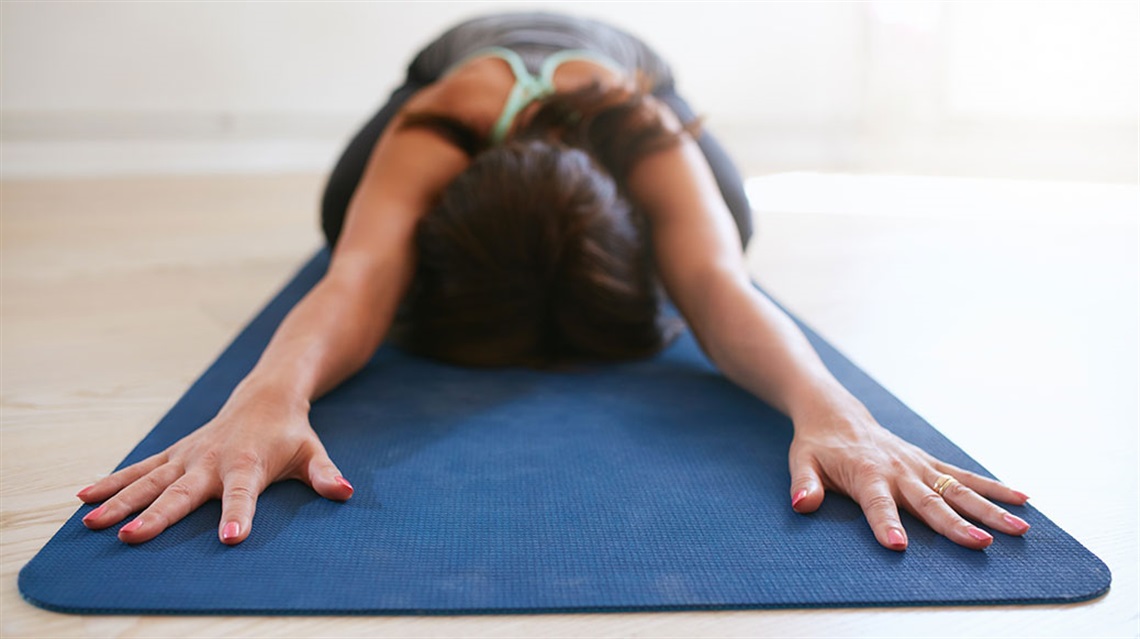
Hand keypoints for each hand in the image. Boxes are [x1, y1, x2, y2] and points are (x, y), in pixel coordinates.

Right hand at [76, 390, 352, 544]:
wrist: (267, 394)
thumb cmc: (291, 432)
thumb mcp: (313, 453)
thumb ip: (325, 475)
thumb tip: (345, 491)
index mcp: (248, 464)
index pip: (243, 495)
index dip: (238, 516)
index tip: (231, 540)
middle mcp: (212, 460)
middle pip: (182, 493)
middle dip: (156, 516)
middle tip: (131, 538)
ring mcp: (188, 456)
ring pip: (150, 481)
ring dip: (120, 501)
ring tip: (93, 522)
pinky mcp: (174, 453)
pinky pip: (140, 469)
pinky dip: (112, 481)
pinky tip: (83, 497)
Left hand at [787, 400, 1029, 550]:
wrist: (836, 413)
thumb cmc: (818, 445)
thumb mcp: (802, 462)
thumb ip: (804, 484)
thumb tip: (802, 503)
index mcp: (866, 474)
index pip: (877, 504)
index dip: (886, 524)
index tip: (899, 546)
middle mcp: (898, 470)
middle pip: (929, 501)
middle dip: (955, 524)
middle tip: (980, 544)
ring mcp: (918, 466)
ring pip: (957, 490)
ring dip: (988, 509)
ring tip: (1018, 529)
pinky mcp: (929, 463)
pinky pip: (964, 476)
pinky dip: (993, 487)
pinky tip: (1022, 499)